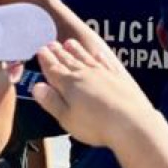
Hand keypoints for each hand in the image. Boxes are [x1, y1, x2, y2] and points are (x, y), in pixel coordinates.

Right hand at [30, 35, 154, 147]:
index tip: (40, 50)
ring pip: (86, 58)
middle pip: (68, 61)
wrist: (132, 122)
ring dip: (77, 51)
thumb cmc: (96, 125)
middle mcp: (85, 74)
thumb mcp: (67, 118)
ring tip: (69, 43)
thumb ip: (51, 101)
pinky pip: (106, 63)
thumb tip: (36, 86)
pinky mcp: (119, 77)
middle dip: (58, 53)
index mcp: (69, 84)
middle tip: (51, 43)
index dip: (46, 60)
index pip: (54, 69)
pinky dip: (100, 57)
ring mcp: (104, 74)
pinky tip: (98, 54)